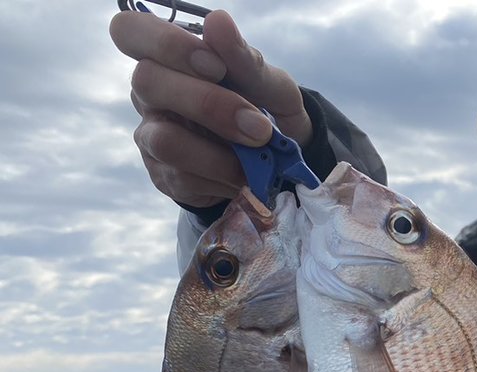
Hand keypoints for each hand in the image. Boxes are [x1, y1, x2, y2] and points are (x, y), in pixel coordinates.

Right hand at [109, 9, 311, 207]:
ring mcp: (151, 134)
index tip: (216, 66)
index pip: (129, 30)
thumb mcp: (270, 85)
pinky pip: (184, 178)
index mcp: (168, 57)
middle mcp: (150, 92)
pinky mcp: (163, 174)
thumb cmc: (267, 109)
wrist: (282, 164)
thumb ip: (245, 60)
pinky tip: (245, 178)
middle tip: (259, 127)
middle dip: (209, 105)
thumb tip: (218, 20)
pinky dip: (224, 180)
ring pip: (164, 139)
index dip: (166, 43)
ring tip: (257, 160)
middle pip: (146, 81)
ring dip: (219, 155)